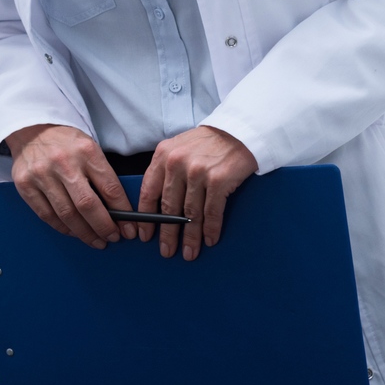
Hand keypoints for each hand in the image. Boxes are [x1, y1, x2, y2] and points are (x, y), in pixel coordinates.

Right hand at [6, 123, 131, 248]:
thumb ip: (101, 175)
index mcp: (86, 150)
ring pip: (67, 214)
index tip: (128, 228)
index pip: (110, 188)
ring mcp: (42, 174)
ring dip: (84, 233)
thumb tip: (118, 210)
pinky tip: (73, 231)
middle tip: (112, 238)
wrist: (31, 129)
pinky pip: (47, 215)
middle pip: (88, 205)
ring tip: (95, 240)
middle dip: (103, 227)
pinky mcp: (25, 184)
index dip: (122, 213)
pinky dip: (63, 228)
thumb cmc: (65, 143)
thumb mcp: (89, 148)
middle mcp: (63, 162)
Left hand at [138, 125, 256, 260]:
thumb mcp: (179, 148)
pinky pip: (212, 213)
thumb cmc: (209, 143)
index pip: (148, 192)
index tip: (145, 234)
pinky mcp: (219, 180)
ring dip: (190, 238)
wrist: (239, 131)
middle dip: (168, 234)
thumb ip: (166, 170)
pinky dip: (210, 230)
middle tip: (167, 251)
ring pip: (190, 214)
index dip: (146, 218)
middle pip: (169, 208)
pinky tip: (209, 240)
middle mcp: (177, 163)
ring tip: (189, 252)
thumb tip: (158, 205)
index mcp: (163, 155)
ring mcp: (198, 172)